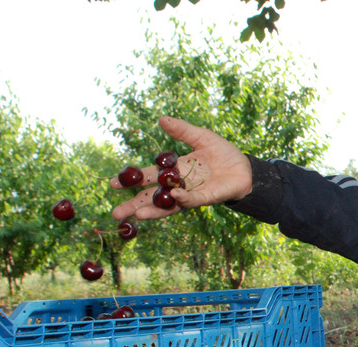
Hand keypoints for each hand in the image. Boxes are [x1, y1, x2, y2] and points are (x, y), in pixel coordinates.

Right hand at [110, 116, 252, 220]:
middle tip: (115, 212)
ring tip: (137, 215)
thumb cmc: (223, 154)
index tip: (113, 184)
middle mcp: (180, 185)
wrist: (245, 167)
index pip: (150, 177)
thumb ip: (182, 130)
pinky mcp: (207, 198)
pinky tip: (172, 196)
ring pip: (169, 205)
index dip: (133, 180)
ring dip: (153, 210)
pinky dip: (182, 198)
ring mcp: (192, 193)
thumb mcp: (201, 137)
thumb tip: (161, 119)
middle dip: (135, 204)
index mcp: (176, 170)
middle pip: (153, 197)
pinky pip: (192, 200)